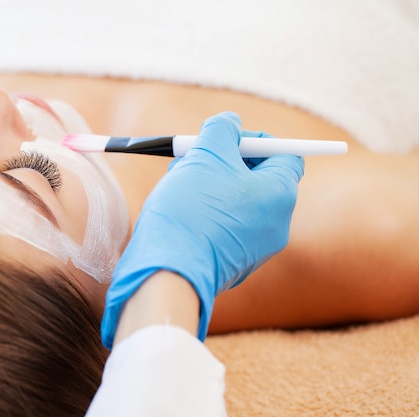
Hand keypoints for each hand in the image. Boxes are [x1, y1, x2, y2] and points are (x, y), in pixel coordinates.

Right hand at [101, 112, 304, 347]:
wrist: (169, 272)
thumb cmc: (191, 210)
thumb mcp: (206, 154)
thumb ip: (222, 129)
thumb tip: (230, 123)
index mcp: (280, 194)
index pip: (285, 153)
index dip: (254, 139)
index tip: (222, 140)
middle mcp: (277, 224)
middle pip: (258, 177)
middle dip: (224, 161)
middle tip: (192, 157)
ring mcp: (256, 248)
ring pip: (237, 201)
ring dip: (210, 184)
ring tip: (177, 183)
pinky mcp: (234, 263)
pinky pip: (227, 226)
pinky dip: (207, 212)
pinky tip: (180, 212)